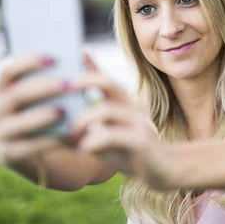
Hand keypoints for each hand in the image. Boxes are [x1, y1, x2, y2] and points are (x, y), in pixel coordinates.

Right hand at [0, 51, 90, 165]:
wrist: (35, 149)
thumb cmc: (46, 110)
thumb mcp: (49, 94)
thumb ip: (61, 75)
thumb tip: (85, 52)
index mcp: (3, 88)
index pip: (8, 69)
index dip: (29, 61)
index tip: (55, 58)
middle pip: (16, 94)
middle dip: (43, 88)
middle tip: (69, 84)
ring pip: (18, 123)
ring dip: (42, 116)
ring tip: (65, 111)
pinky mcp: (7, 154)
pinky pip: (27, 147)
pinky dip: (48, 141)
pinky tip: (68, 135)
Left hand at [70, 60, 175, 189]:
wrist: (162, 172)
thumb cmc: (130, 153)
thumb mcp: (108, 136)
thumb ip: (92, 124)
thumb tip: (63, 118)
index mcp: (124, 103)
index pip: (106, 78)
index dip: (92, 64)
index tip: (78, 51)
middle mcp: (132, 107)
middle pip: (109, 83)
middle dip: (84, 81)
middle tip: (62, 89)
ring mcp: (138, 122)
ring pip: (107, 110)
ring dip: (83, 120)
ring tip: (69, 133)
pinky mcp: (141, 140)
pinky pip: (112, 135)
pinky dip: (93, 141)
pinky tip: (81, 151)